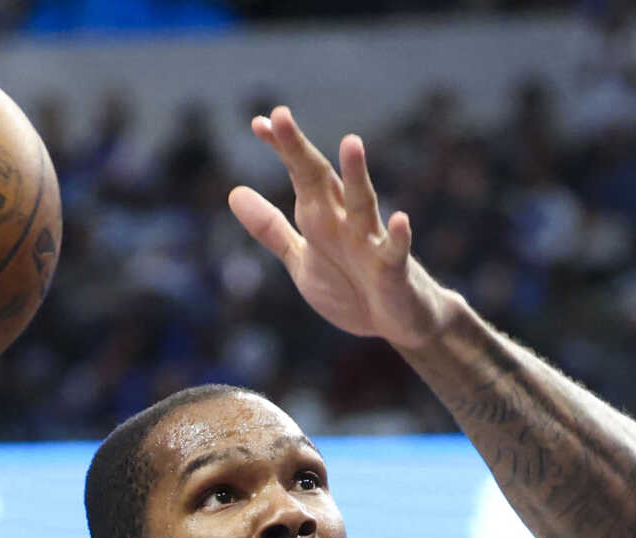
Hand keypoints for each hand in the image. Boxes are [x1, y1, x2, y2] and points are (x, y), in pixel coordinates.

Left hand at [229, 106, 458, 351]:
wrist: (399, 324)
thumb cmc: (351, 288)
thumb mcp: (301, 260)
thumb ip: (272, 228)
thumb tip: (234, 193)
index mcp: (322, 217)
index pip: (299, 175)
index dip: (280, 150)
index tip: (258, 123)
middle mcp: (346, 221)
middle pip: (321, 180)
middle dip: (300, 151)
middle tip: (280, 115)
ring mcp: (373, 244)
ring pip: (363, 204)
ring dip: (356, 176)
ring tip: (351, 143)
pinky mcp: (395, 272)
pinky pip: (396, 253)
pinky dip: (399, 238)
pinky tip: (401, 219)